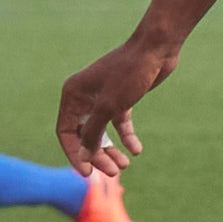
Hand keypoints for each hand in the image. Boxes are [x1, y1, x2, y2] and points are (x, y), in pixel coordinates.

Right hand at [57, 34, 175, 176]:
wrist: (156, 48)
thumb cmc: (129, 73)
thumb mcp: (109, 107)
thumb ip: (93, 133)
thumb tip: (83, 156)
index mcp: (73, 94)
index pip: (66, 132)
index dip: (76, 154)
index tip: (88, 173)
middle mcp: (84, 96)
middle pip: (84, 134)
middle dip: (97, 154)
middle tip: (115, 171)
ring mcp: (103, 98)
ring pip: (102, 131)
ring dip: (111, 150)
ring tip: (124, 165)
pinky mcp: (121, 98)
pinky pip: (119, 123)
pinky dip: (126, 137)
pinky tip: (136, 150)